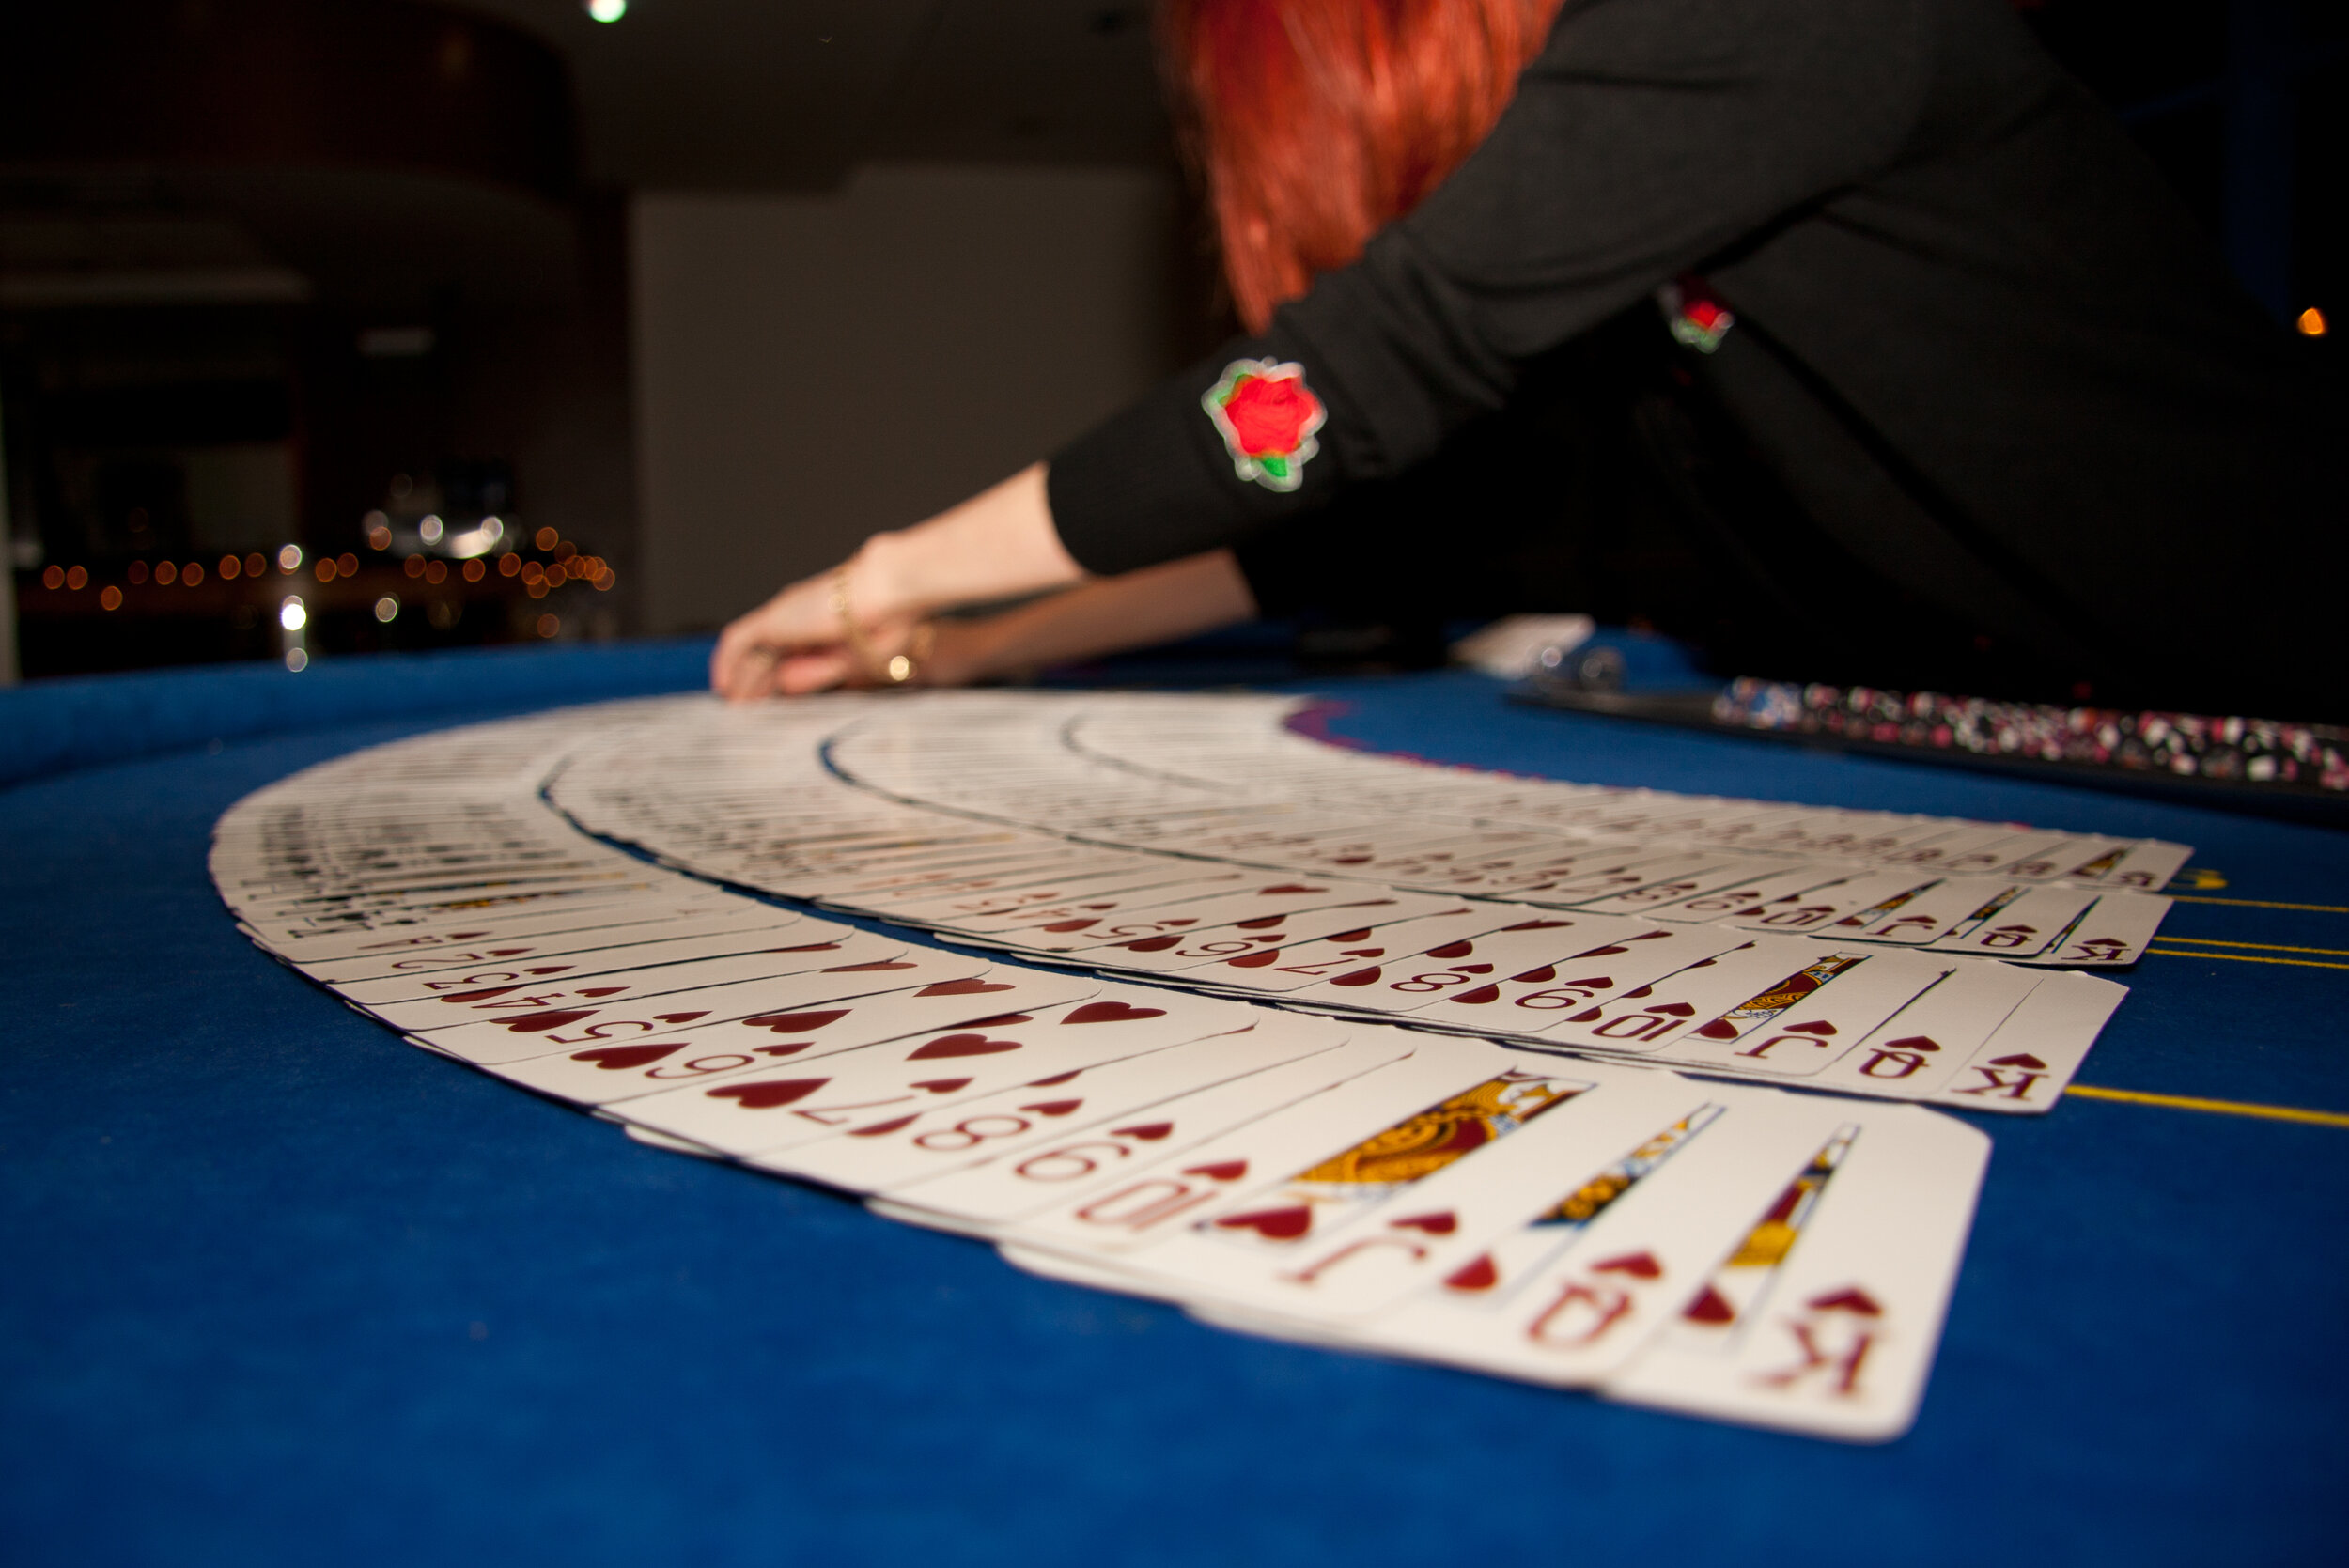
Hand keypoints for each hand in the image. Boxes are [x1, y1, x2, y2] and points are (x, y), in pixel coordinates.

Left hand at [710, 552, 916, 699]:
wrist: (889, 593)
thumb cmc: (888, 622)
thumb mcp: (853, 659)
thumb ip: (818, 672)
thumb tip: (786, 685)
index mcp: (823, 624)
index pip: (790, 655)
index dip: (777, 681)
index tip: (771, 702)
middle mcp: (801, 618)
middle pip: (767, 655)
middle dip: (755, 684)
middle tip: (746, 711)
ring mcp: (786, 616)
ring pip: (752, 652)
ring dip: (741, 679)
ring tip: (733, 707)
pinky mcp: (774, 618)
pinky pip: (738, 641)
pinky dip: (726, 662)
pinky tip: (723, 687)